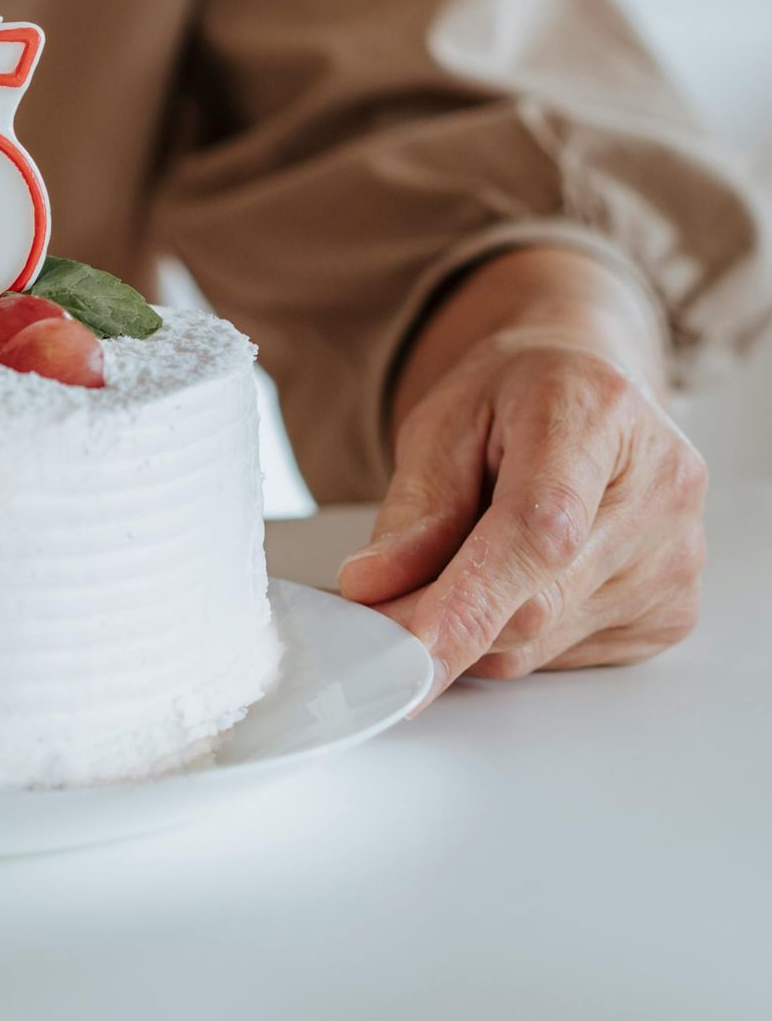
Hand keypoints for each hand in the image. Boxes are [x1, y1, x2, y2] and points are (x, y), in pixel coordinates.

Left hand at [337, 323, 707, 697]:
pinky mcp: (673, 611)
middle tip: (373, 617)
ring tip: (456, 563)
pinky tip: (516, 578)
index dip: (475, 599)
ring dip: (476, 631)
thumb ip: (414, 507)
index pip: (541, 529)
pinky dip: (516, 636)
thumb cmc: (516, 398)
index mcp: (597, 413)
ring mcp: (677, 557)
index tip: (414, 647)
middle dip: (441, 623)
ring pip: (542, 642)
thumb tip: (373, 588)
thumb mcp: (444, 419)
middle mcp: (660, 489)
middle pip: (540, 602)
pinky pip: (565, 658)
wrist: (584, 392)